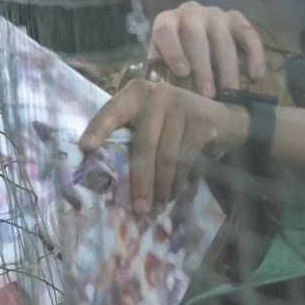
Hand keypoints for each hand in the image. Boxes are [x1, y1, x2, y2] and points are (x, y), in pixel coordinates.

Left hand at [80, 79, 247, 216]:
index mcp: (133, 95)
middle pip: (144, 145)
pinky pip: (187, 160)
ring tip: (154, 209)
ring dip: (161, 188)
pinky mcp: (202, 122)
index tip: (86, 147)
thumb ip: (125, 138)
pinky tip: (173, 195)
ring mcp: (181, 106)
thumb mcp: (145, 123)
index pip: (111, 112)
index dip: (99, 129)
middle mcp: (156, 95)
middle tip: (137, 209)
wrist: (218, 118)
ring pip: (167, 157)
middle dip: (140, 181)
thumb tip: (102, 178)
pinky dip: (178, 182)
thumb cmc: (168, 126)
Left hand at [147, 1, 269, 97]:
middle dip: (203, 67)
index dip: (173, 51)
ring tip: (230, 92)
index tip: (183, 73)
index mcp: (166, 21)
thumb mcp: (162, 64)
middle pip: (196, 36)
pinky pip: (249, 35)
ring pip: (223, 39)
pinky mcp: (237, 19)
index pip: (165, 30)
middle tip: (208, 94)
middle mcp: (190, 12)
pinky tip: (256, 76)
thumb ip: (161, 75)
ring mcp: (215, 14)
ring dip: (228, 68)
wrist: (192, 43)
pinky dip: (255, 55)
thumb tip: (166, 97)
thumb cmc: (174, 59)